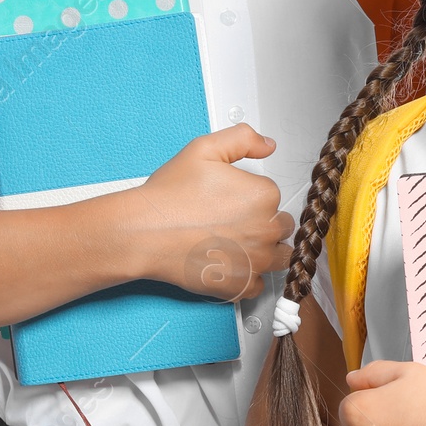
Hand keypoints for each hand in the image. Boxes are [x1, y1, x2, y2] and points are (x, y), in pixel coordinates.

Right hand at [108, 124, 293, 298]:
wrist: (144, 233)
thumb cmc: (169, 196)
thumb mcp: (205, 149)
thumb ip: (243, 139)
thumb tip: (268, 145)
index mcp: (264, 195)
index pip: (274, 196)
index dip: (252, 197)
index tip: (231, 200)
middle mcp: (266, 230)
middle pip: (281, 227)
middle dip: (263, 224)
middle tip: (231, 222)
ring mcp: (256, 261)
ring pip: (277, 257)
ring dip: (263, 252)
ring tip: (234, 244)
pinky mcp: (241, 286)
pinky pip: (259, 284)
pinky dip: (247, 277)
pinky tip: (226, 263)